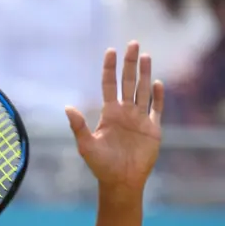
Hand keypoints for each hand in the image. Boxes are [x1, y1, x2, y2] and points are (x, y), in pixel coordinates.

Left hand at [65, 42, 164, 193]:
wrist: (120, 182)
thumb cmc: (101, 166)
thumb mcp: (86, 146)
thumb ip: (78, 126)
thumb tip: (67, 107)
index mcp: (109, 114)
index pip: (110, 85)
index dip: (110, 68)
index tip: (110, 51)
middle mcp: (124, 113)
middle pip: (128, 82)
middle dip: (130, 63)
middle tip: (132, 43)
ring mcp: (139, 120)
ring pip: (143, 91)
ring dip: (145, 74)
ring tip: (145, 55)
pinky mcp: (152, 129)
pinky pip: (156, 109)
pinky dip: (158, 96)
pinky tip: (157, 83)